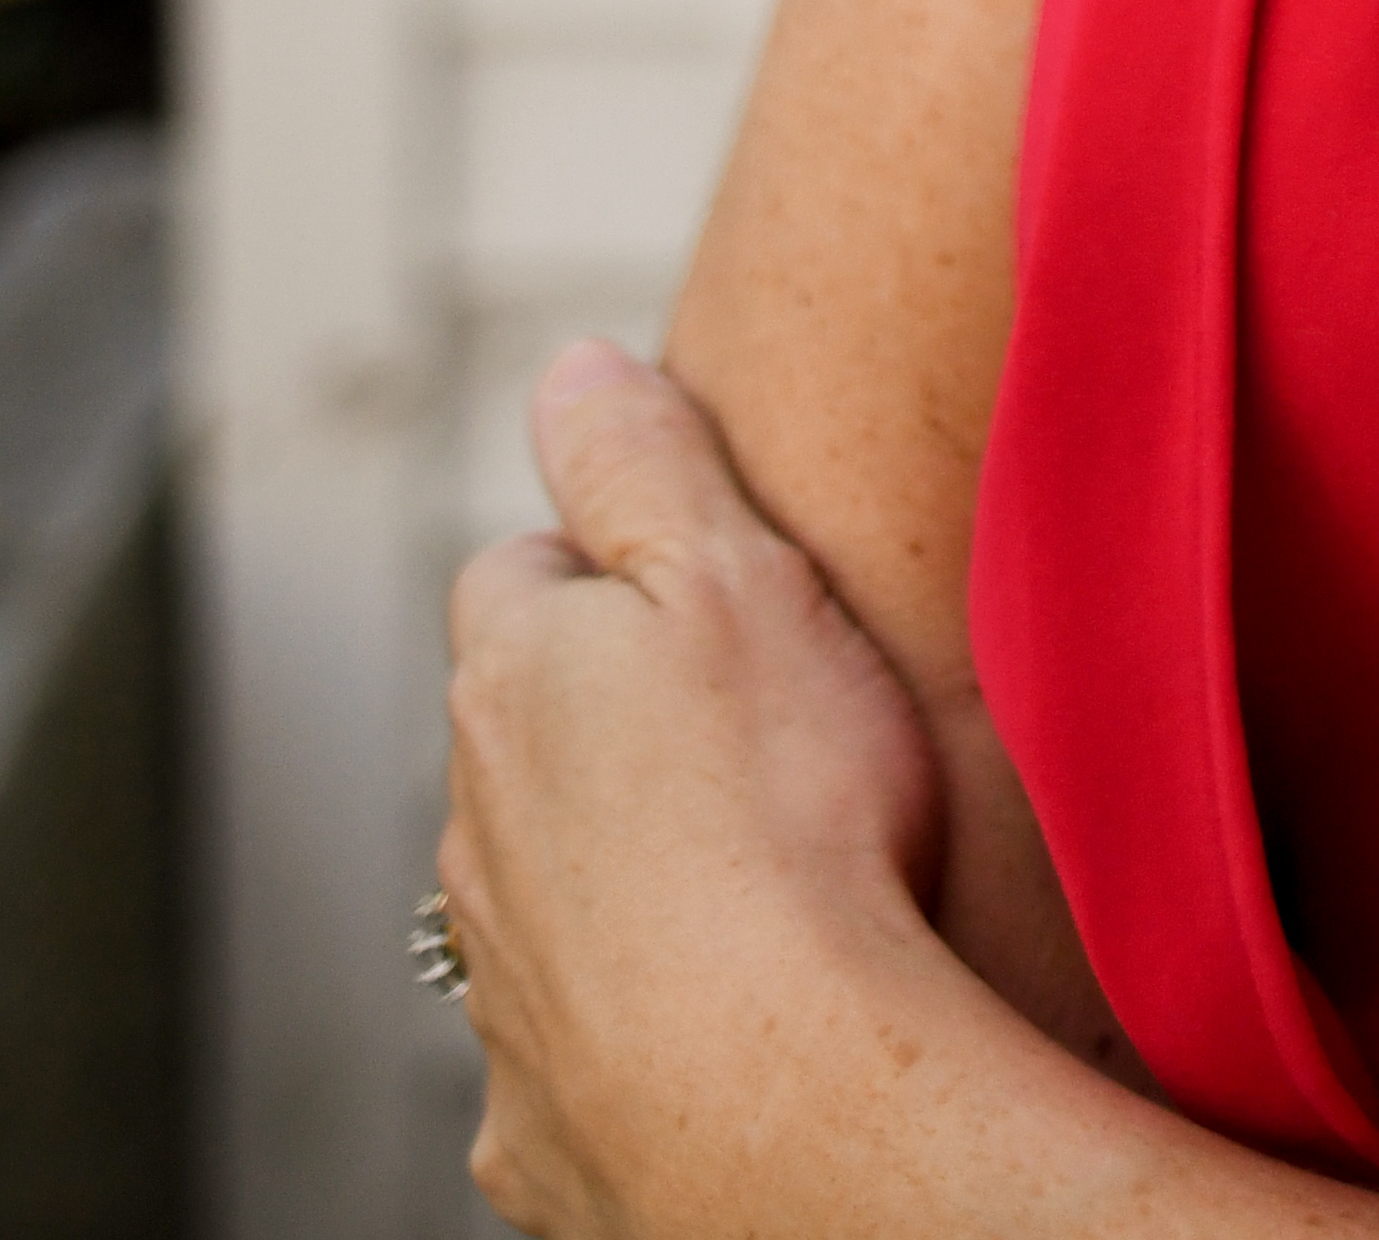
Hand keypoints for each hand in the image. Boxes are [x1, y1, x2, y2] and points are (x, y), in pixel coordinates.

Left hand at [441, 345, 951, 1237]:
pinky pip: (568, 1051)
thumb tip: (566, 366)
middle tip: (736, 727)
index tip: (698, 585)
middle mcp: (477, 840)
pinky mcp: (537, 1127)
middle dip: (598, 724)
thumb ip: (640, 462)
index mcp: (516, 687)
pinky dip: (623, 1027)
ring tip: (738, 878)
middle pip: (519, 741)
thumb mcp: (734, 573)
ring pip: (535, 896)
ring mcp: (500, 996)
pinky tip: (712, 1025)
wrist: (785, 1098)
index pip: (519, 576)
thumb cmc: (784, 817)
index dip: (608, 567)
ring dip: (609, 875)